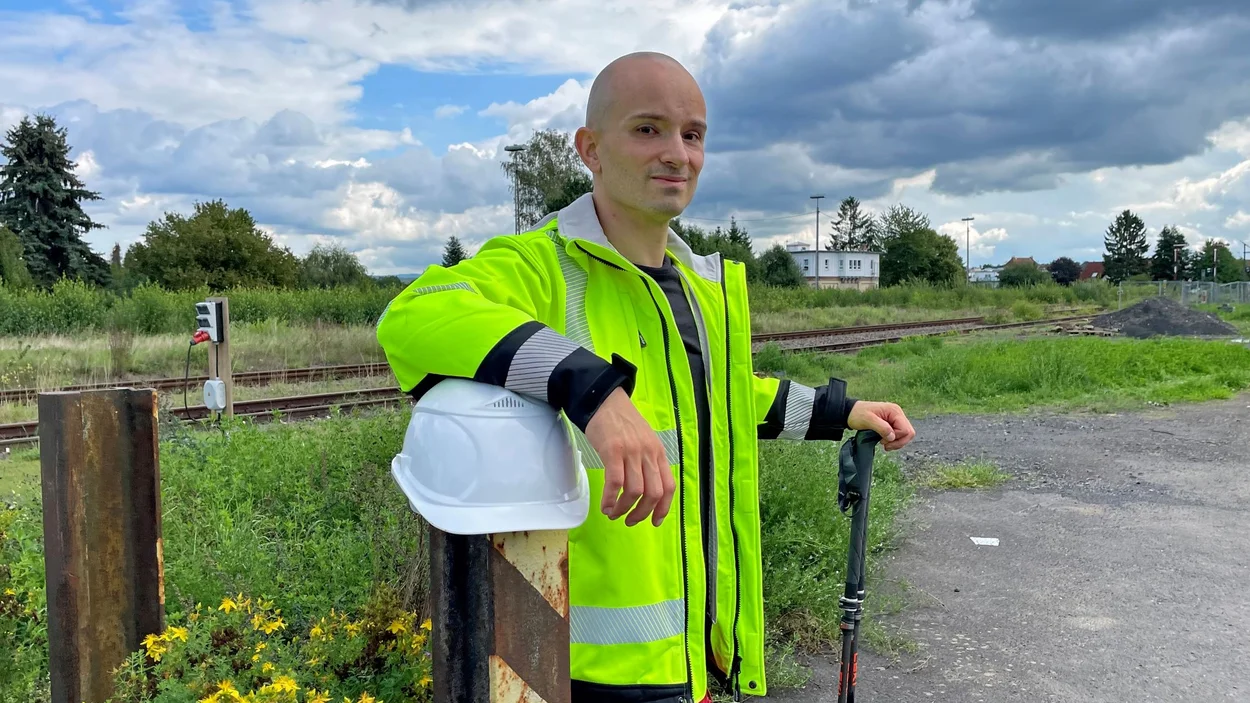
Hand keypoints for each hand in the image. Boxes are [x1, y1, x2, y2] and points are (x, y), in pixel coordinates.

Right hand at [584, 387, 675, 526]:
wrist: (604, 400)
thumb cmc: (622, 423)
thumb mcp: (644, 440)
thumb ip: (648, 461)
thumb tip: (646, 491)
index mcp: (658, 452)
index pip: (669, 486)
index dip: (664, 508)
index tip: (655, 521)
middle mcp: (648, 453)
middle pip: (653, 493)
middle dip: (642, 513)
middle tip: (629, 521)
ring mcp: (632, 452)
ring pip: (634, 491)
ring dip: (623, 509)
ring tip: (613, 513)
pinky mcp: (613, 451)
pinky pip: (615, 482)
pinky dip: (610, 499)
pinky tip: (605, 506)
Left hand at [847, 400, 915, 450]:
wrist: (850, 412)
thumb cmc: (857, 414)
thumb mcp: (868, 421)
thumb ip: (882, 428)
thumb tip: (892, 437)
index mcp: (894, 411)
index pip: (905, 430)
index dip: (896, 438)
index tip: (882, 440)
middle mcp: (898, 414)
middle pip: (908, 433)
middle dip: (898, 442)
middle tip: (885, 445)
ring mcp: (895, 418)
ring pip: (905, 435)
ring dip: (896, 442)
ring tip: (884, 444)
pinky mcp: (892, 423)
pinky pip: (899, 434)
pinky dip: (893, 440)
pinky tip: (884, 441)